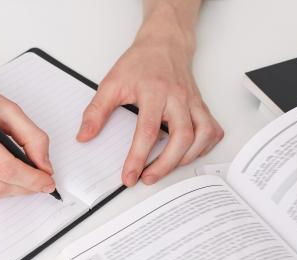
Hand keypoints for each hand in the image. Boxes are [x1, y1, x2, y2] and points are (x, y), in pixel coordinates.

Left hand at [76, 17, 223, 186]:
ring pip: (202, 135)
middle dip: (165, 164)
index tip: (129, 176)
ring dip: (186, 158)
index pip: (147, 130)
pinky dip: (204, 147)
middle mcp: (178, 98)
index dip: (138, 157)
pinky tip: (188, 154)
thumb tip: (84, 136)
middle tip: (147, 178)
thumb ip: (96, 111)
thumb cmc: (140, 63)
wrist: (164, 44)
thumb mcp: (111, 83)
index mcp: (154, 91)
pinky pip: (212, 130)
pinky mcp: (202, 106)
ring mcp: (193, 102)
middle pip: (181, 137)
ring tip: (164, 169)